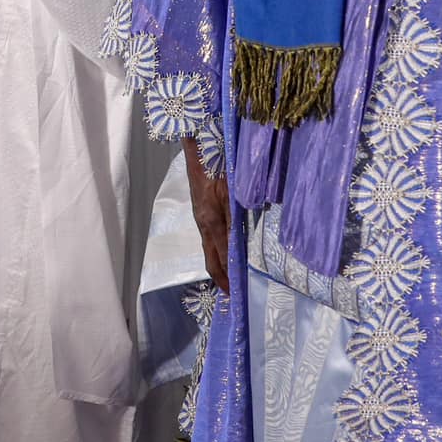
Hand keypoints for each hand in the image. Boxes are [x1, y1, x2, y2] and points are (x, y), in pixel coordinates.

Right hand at [185, 141, 230, 294]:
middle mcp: (203, 224)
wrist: (197, 148)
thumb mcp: (232, 190)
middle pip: (210, 258)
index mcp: (212, 222)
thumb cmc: (218, 166)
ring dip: (218, 265)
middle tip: (229, 293)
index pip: (222, 257)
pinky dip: (216, 251)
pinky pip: (208, 238)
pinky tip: (223, 251)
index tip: (234, 292)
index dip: (229, 276)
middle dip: (220, 278)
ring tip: (228, 278)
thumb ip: (238, 215)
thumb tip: (243, 239)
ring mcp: (200, 218)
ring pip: (208, 248)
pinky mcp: (200, 211)